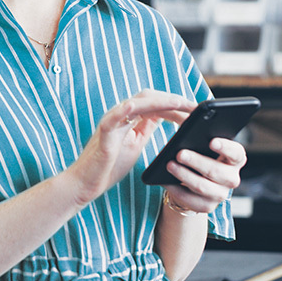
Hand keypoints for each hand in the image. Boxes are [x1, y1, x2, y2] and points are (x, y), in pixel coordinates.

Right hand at [66, 89, 195, 206]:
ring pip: (138, 102)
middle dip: (173, 100)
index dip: (175, 105)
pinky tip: (144, 106)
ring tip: (181, 103)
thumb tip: (162, 117)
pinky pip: (117, 115)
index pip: (155, 104)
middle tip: (194, 106)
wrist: (86, 183)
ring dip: (161, 101)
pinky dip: (130, 108)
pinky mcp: (104, 132)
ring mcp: (111, 121)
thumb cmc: (109, 166)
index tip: (194, 111)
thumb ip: (146, 128)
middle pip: (149, 97)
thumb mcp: (135, 144)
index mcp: (129, 118)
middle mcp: (120, 115)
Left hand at [163, 137, 247, 213]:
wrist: (192, 182)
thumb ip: (198, 137)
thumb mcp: (201, 145)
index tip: (212, 142)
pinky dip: (176, 189)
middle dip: (196, 161)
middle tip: (180, 153)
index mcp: (235, 159)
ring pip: (203, 187)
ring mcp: (221, 194)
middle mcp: (231, 178)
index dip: (225, 147)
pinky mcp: (207, 206)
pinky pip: (191, 200)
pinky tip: (165, 181)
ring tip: (169, 165)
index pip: (236, 153)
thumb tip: (185, 130)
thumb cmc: (198, 156)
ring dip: (184, 175)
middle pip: (216, 171)